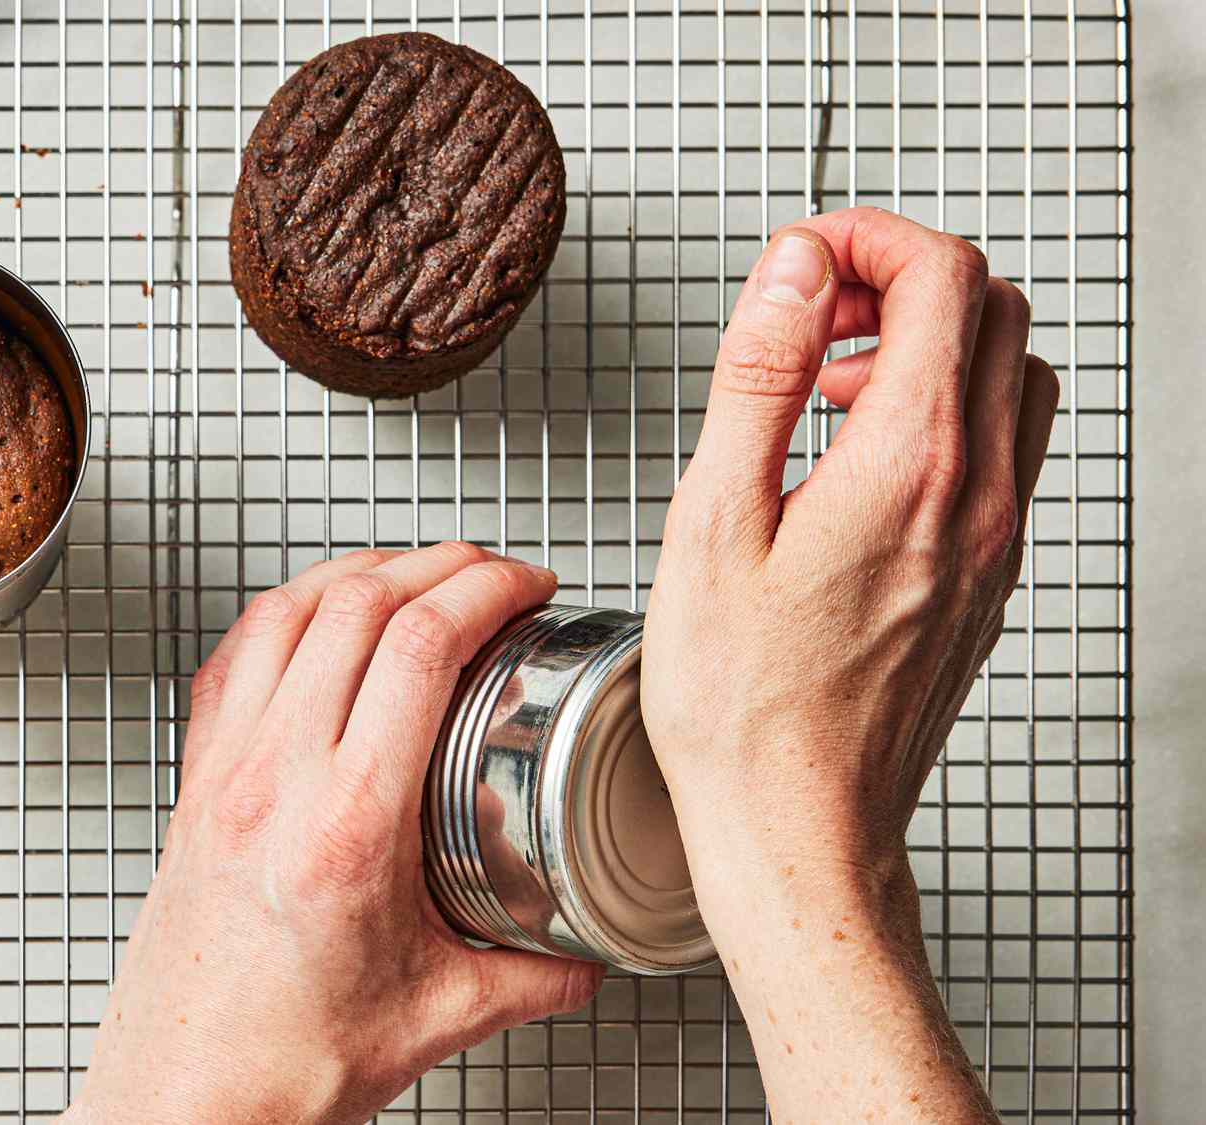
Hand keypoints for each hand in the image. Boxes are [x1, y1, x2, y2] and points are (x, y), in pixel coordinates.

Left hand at [65, 543, 602, 1124]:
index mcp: (348, 825)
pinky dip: (286, 610)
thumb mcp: (436, 1016)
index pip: (419, 648)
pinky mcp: (195, 781)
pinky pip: (233, 655)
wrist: (185, 1098)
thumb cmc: (281, 1062)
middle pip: (357, 605)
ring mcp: (225, 771)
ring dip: (359, 570)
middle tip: (488, 571)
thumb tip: (584, 952)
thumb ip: (530, 977)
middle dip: (438, 562)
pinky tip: (319, 617)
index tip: (524, 586)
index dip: (484, 589)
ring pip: (285, 611)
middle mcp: (275, 779)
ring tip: (412, 572)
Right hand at [642, 207, 1056, 1121]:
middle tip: (814, 309)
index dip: (870, 236)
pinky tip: (860, 460)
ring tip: (832, 385)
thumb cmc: (743, 704)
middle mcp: (979, 493)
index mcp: (910, 464)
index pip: (941, 275)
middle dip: (901, 275)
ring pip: (1014, 375)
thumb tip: (795, 268)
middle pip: (993, 309)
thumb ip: (761, 374)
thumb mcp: (716, 518)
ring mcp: (996, 539)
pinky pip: (1005, 449)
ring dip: (931, 342)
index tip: (804, 257)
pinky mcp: (988, 577)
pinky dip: (947, 410)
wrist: (799, 827)